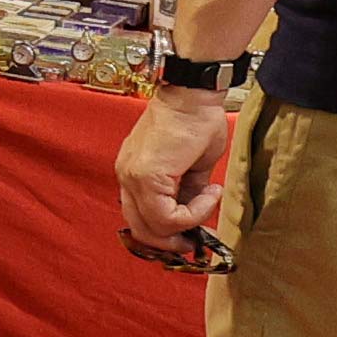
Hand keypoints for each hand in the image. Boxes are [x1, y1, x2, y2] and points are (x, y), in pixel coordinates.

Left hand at [114, 85, 234, 260]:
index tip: (195, 229)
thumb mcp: (192, 167)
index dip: (168, 231)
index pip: (140, 218)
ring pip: (153, 227)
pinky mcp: (146, 176)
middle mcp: (127, 177)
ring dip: (187, 223)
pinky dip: (194, 212)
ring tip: (209, 201)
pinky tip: (210, 191)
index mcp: (133, 173)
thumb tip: (193, 214)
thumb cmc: (196, 121)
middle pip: (141, 230)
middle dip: (172, 240)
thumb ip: (187, 192)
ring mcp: (132, 177)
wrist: (194, 96)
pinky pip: (167, 216)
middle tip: (197, 238)